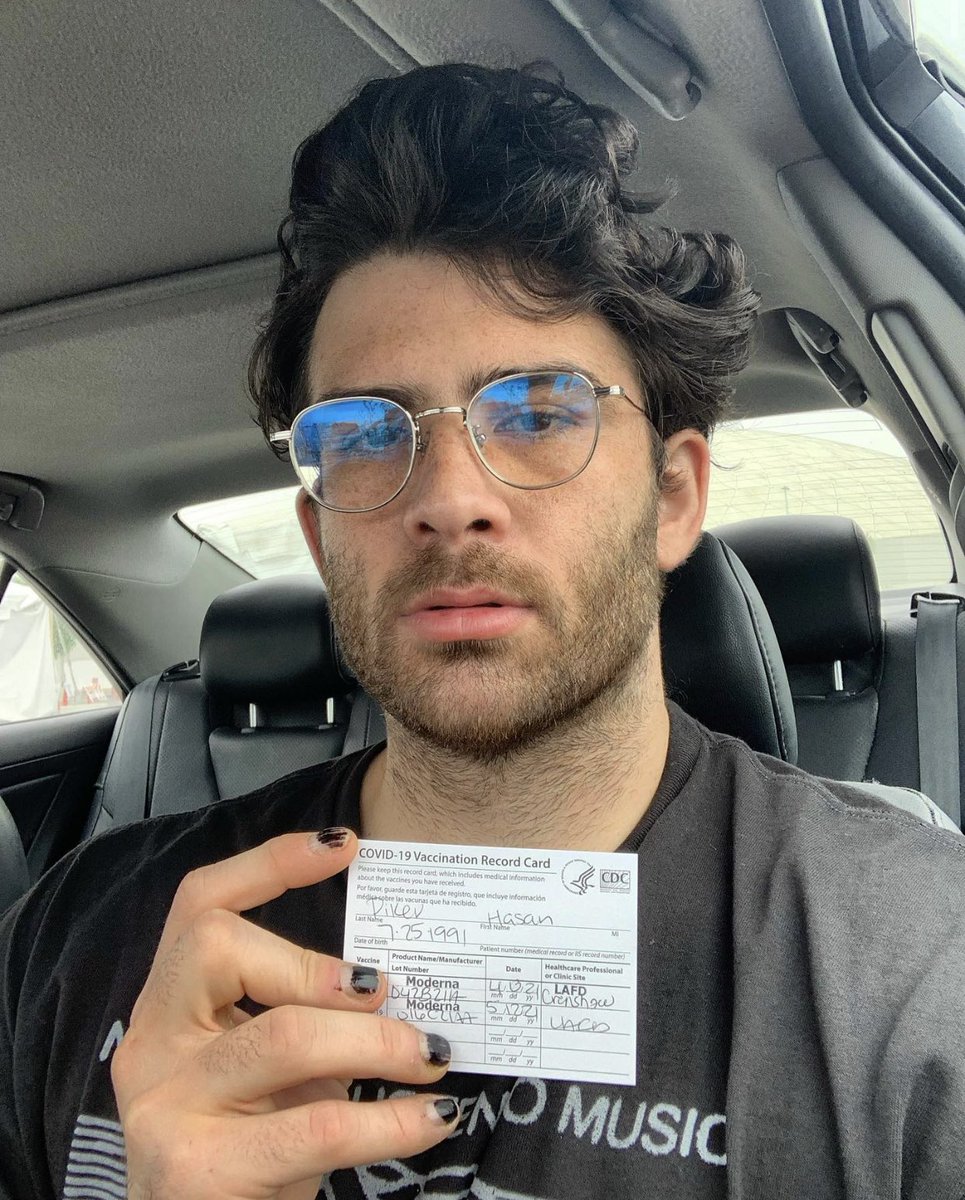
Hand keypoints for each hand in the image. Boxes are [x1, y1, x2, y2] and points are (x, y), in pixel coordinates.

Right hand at [111, 827, 457, 1199]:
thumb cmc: (248, 1147)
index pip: (198, 904)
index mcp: (166, 1007)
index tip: (347, 846)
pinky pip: (316, 1126)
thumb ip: (306, 1015)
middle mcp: (151, 1046)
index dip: (269, 864)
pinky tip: (430, 1120)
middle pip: (223, 947)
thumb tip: (392, 978)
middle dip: (322, 967)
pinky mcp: (200, 1171)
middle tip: (389, 993)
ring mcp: (166, 1107)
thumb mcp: (271, 1068)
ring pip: (284, 1035)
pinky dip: (390, 1121)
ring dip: (377, 1042)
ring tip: (429, 1057)